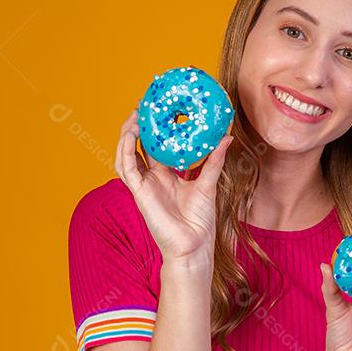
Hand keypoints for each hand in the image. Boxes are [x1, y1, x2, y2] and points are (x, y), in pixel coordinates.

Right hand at [115, 108, 233, 262]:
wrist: (194, 246)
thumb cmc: (200, 221)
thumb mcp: (208, 183)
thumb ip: (214, 160)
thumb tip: (226, 137)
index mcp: (166, 174)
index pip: (156, 145)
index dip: (155, 127)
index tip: (159, 106)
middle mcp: (152, 177)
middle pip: (138, 145)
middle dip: (138, 125)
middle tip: (143, 104)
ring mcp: (144, 185)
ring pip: (127, 154)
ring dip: (127, 134)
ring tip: (134, 115)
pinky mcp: (139, 193)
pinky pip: (126, 168)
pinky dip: (125, 151)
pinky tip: (130, 135)